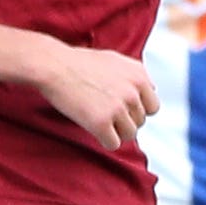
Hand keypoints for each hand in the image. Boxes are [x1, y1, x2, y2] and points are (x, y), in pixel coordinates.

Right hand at [39, 42, 159, 150]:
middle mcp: (133, 91)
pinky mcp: (101, 123)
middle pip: (140, 122)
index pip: (153, 107)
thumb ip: (134, 76)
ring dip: (115, 132)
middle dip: (124, 121)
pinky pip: (113, 144)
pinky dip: (104, 140)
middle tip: (103, 113)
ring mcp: (118, 108)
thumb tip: (151, 89)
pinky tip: (91, 128)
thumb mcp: (114, 60)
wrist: (52, 65)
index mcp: (139, 75)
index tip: (120, 109)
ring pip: (129, 134)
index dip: (136, 110)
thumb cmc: (78, 62)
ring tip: (97, 120)